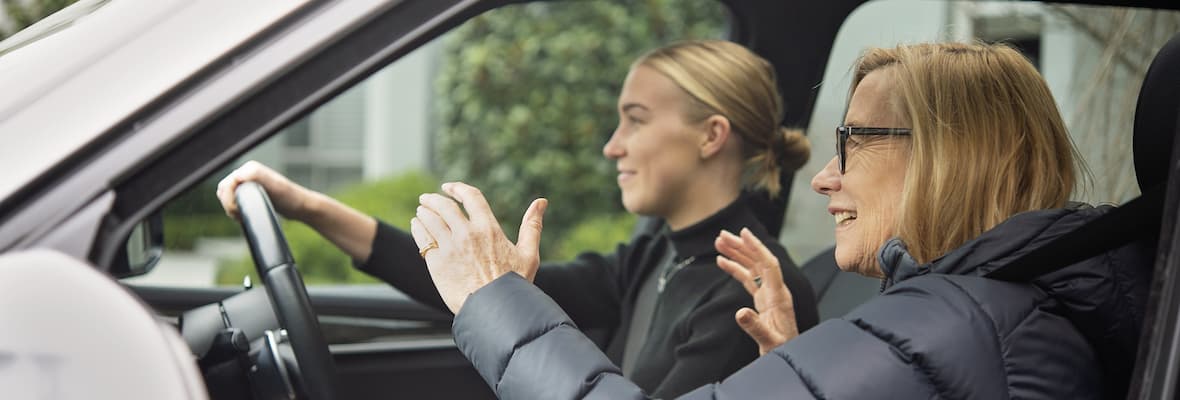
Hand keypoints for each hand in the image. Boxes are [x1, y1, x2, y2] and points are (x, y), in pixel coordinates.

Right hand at [216, 161, 314, 220]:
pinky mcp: (249, 192)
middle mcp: (247, 173)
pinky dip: (234, 210)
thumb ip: (255, 176)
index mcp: (250, 169)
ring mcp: (248, 182)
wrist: (301, 207)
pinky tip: (243, 217)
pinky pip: (232, 201)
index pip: (226, 185)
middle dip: (228, 205)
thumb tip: (236, 175)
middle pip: (223, 190)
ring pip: (226, 196)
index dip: (229, 200)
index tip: (238, 212)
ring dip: (230, 208)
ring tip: (242, 217)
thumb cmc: (290, 197)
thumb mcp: (275, 185)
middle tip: (240, 216)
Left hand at [409, 182, 547, 313]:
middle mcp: (467, 234)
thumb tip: (542, 202)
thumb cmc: (513, 285)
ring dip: (424, 212)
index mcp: (489, 229)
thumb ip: (532, 226)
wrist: (492, 311)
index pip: (470, 197)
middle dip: (433, 199)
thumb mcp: (528, 254)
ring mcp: (449, 248)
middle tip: (426, 199)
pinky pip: (422, 238)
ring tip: (421, 211)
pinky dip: (418, 228)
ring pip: (430, 219)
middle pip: (443, 206)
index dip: (457, 188)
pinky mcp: (436, 263)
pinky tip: (417, 225)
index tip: (448, 187)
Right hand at [714, 228, 798, 354]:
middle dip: (741, 246)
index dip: (756, 248)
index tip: (743, 233)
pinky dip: (735, 268)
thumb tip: (739, 313)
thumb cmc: (782, 350)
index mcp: (779, 296)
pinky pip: (748, 279)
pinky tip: (722, 261)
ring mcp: (769, 294)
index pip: (769, 265)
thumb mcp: (769, 342)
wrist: (788, 358)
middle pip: (759, 261)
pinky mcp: (762, 300)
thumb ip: (755, 327)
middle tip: (722, 235)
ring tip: (719, 243)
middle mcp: (775, 291)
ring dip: (737, 254)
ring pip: (752, 267)